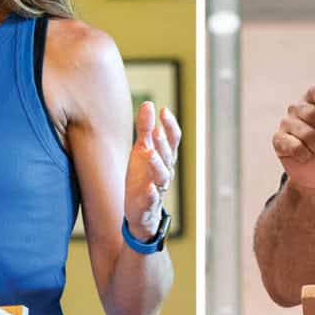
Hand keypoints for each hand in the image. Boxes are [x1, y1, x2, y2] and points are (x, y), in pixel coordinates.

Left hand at [123, 101, 182, 239]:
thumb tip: (149, 104)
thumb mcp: (142, 150)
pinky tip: (149, 188)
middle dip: (163, 144)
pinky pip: (152, 199)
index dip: (170, 126)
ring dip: (156, 165)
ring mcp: (157, 187)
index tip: (164, 111)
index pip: (173, 140)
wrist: (141, 210)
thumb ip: (145, 128)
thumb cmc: (144, 175)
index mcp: (165, 157)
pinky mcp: (147, 203)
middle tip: (157, 131)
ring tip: (149, 154)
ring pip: (161, 175)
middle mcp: (164, 171)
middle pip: (167, 155)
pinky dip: (151, 194)